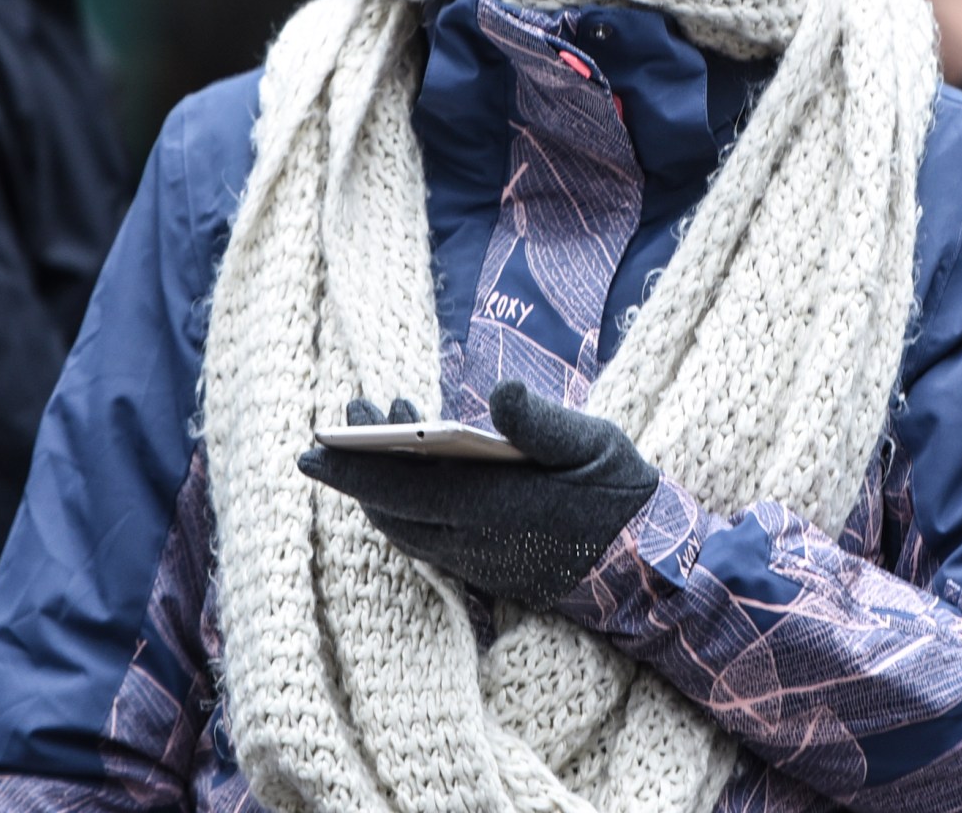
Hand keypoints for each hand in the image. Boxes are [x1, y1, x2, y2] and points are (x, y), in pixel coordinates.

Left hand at [298, 380, 658, 607]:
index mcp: (494, 507)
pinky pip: (425, 539)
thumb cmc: (621, 494)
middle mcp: (474, 542)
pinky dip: (404, 504)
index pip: (402, 489)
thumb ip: (540, 421)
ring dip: (379, 482)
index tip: (313, 444)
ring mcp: (476, 561)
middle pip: (391, 508)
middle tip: (345, 415)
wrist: (648, 566)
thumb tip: (499, 391)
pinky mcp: (484, 569)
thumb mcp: (593, 443)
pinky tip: (411, 471)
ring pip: (404, 526)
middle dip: (357, 465)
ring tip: (377, 428)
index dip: (352, 468)